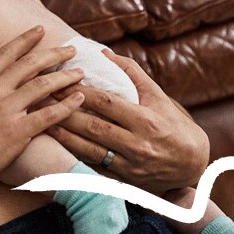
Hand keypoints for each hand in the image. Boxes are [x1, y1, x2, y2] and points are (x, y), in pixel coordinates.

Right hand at [0, 26, 86, 195]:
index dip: (25, 40)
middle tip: (70, 50)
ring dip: (65, 77)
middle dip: (53, 54)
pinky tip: (79, 100)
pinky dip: (66, 106)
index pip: (6, 54)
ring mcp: (7, 110)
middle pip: (30, 65)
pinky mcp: (17, 132)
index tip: (40, 31)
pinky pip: (49, 115)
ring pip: (43, 86)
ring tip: (80, 73)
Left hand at [47, 49, 209, 193]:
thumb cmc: (174, 124)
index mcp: (146, 120)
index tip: (59, 81)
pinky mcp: (124, 181)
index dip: (80, 91)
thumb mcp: (158, 96)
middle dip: (63, 112)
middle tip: (40, 99)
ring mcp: (129, 165)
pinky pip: (93, 168)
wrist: (194, 165)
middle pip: (92, 126)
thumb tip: (104, 53)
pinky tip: (56, 147)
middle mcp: (137, 144)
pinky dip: (73, 156)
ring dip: (62, 135)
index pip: (106, 103)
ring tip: (40, 121)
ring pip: (88, 149)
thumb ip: (132, 73)